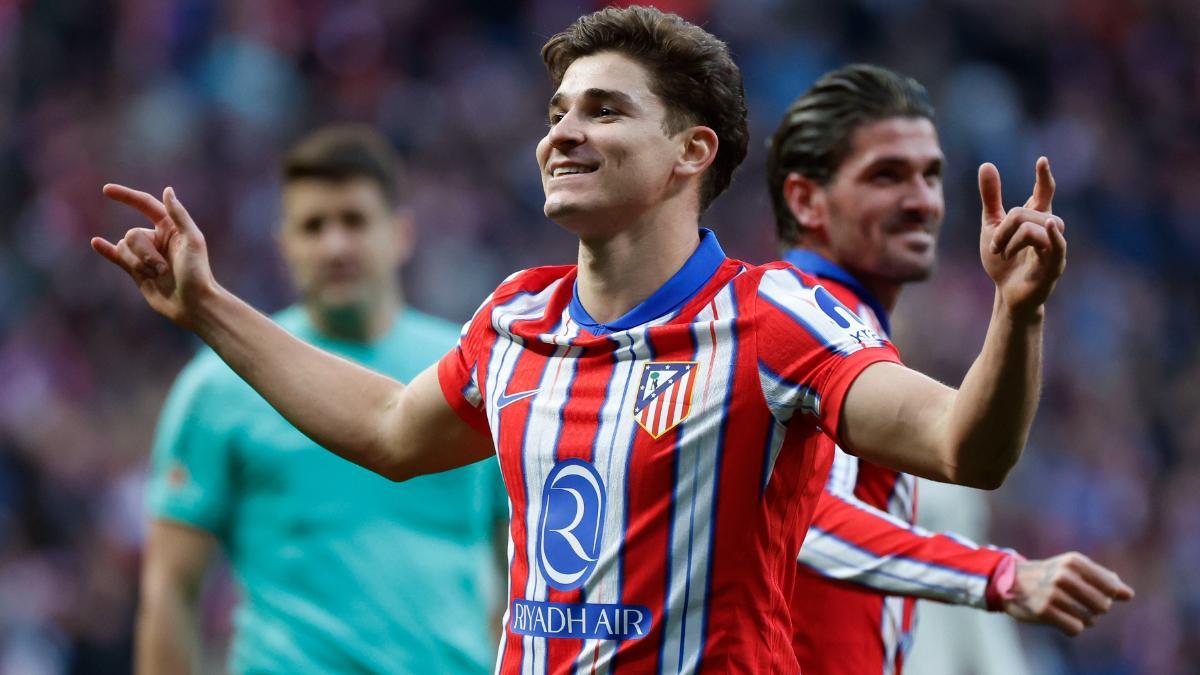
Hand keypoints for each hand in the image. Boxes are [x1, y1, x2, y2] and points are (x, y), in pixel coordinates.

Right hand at [91, 185, 215, 326]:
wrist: (193, 304)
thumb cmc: (198, 273)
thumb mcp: (193, 241)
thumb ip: (179, 215)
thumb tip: (167, 191)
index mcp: (171, 227)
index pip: (145, 205)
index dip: (126, 197)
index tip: (106, 190)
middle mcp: (157, 238)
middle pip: (132, 235)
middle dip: (144, 253)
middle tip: (164, 269)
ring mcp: (145, 255)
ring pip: (124, 248)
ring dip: (138, 264)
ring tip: (159, 276)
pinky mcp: (136, 271)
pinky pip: (116, 256)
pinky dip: (105, 250)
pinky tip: (95, 243)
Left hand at [978, 157, 1066, 318]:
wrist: (1005, 294)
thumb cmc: (1002, 261)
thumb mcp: (991, 226)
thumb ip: (991, 198)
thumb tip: (986, 164)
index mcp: (1034, 218)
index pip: (1043, 193)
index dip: (1043, 177)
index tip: (1041, 160)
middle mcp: (1048, 229)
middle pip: (1025, 212)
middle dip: (1003, 228)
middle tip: (995, 247)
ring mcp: (1054, 246)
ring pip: (1034, 226)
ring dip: (1010, 240)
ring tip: (1002, 254)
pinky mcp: (1055, 264)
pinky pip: (1057, 244)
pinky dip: (1052, 234)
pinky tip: (1051, 225)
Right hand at [1003, 552, 1133, 635]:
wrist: (1010, 581)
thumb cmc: (1050, 576)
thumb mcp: (1075, 569)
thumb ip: (1104, 580)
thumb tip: (1129, 594)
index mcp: (1074, 561)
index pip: (1111, 587)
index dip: (1108, 595)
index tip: (1095, 592)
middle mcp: (1064, 575)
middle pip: (1103, 605)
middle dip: (1096, 609)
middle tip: (1078, 602)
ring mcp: (1053, 593)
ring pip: (1090, 619)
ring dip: (1083, 619)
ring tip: (1067, 609)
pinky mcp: (1044, 610)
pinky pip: (1075, 629)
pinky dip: (1072, 627)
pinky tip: (1060, 618)